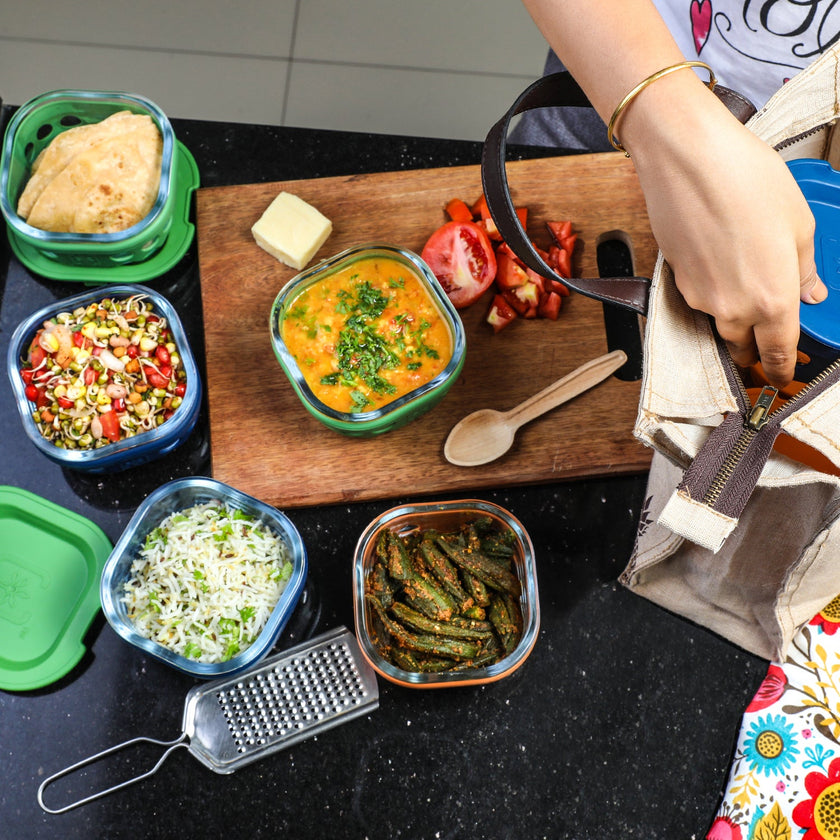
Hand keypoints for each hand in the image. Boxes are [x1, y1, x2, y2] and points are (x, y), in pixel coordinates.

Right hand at [627, 90, 827, 386]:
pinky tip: (723, 262)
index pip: (777, 355)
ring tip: (746, 286)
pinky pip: (701, 301)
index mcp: (772, 300)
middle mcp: (733, 309)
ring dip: (735, 320)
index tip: (782, 376)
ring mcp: (701, 298)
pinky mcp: (679, 281)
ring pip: (721, 325)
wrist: (688, 161)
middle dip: (757, 349)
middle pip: (743, 349)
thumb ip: (805, 268)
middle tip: (768, 336)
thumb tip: (811, 290)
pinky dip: (714, 293)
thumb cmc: (746, 182)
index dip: (780, 371)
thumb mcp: (798, 223)